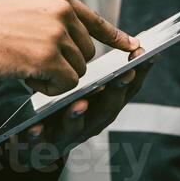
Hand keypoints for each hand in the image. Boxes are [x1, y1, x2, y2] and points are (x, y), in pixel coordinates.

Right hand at [0, 0, 138, 95]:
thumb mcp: (27, 9)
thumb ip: (54, 19)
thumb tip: (77, 44)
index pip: (96, 19)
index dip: (115, 36)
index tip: (133, 46)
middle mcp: (62, 10)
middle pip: (87, 52)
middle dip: (66, 65)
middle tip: (34, 61)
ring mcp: (56, 33)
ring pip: (78, 70)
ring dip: (55, 78)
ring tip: (25, 65)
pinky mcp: (48, 57)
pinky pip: (66, 84)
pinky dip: (49, 88)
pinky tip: (27, 77)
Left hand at [5, 48, 152, 166]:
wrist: (38, 137)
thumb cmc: (68, 104)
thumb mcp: (89, 85)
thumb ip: (99, 65)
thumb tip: (124, 36)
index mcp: (106, 104)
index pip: (128, 88)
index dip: (140, 72)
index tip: (145, 54)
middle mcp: (93, 120)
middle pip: (109, 108)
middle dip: (117, 91)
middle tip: (123, 75)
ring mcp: (71, 134)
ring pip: (78, 127)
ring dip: (79, 116)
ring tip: (79, 104)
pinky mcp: (46, 144)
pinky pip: (43, 141)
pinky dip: (41, 134)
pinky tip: (34, 128)